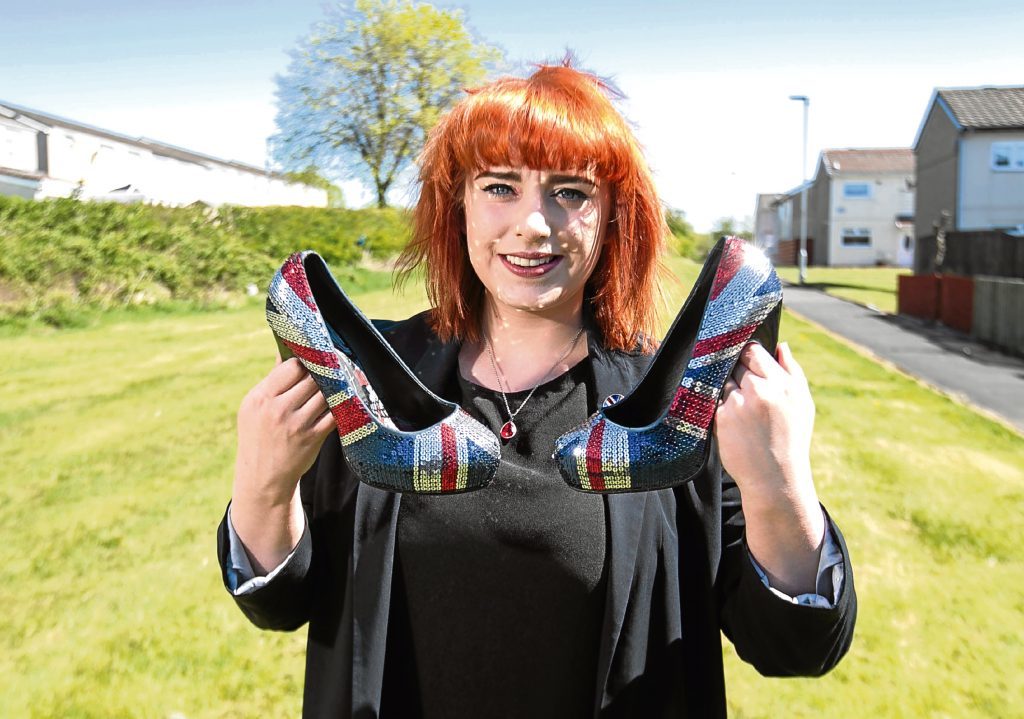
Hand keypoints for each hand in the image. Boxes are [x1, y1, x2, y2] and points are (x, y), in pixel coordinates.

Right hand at [234, 355, 335, 505]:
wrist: (263, 477)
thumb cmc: (258, 436)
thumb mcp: (254, 407)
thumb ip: (272, 380)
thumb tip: (285, 351)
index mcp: (260, 398)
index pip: (292, 367)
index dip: (306, 362)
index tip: (312, 362)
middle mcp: (278, 410)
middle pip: (312, 378)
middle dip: (323, 373)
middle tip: (332, 369)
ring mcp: (297, 425)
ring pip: (326, 393)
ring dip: (334, 387)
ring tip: (338, 383)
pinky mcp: (313, 438)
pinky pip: (335, 413)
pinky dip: (341, 405)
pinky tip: (342, 401)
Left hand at [713, 341, 824, 593]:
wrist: (775, 478)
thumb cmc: (791, 438)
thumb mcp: (802, 403)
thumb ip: (791, 370)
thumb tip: (781, 345)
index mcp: (781, 384)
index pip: (754, 351)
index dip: (746, 353)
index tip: (742, 356)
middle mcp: (759, 390)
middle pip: (735, 363)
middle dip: (735, 369)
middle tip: (741, 385)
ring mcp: (738, 403)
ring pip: (722, 381)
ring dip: (726, 388)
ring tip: (740, 407)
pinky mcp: (721, 417)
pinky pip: (714, 400)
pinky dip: (718, 405)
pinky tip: (731, 419)